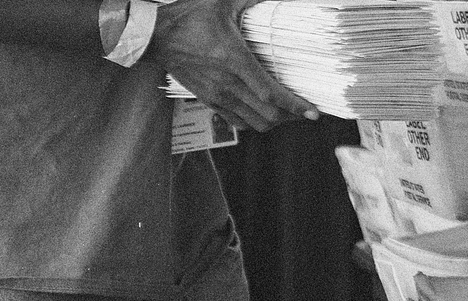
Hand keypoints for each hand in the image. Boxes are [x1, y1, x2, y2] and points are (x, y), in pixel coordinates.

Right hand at [146, 0, 319, 131]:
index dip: (295, 105)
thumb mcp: (221, 2)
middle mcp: (227, 83)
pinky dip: (254, 122)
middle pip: (267, 114)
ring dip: (275, 122)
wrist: (156, 36)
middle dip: (291, 117)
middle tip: (306, 111)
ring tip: (288, 114)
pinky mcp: (208, 100)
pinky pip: (236, 121)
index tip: (312, 112)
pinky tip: (263, 113)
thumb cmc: (187, 18)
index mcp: (234, 60)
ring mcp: (217, 95)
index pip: (270, 93)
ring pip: (254, 122)